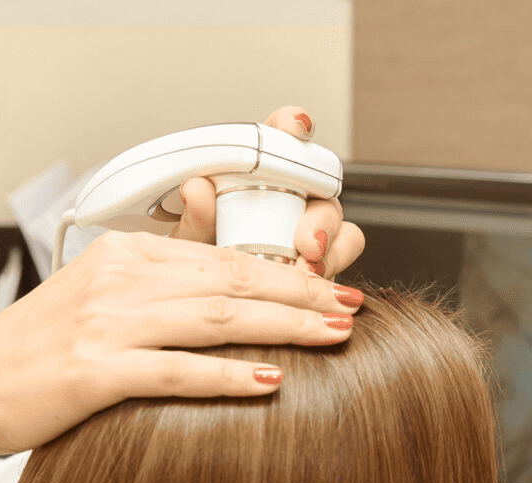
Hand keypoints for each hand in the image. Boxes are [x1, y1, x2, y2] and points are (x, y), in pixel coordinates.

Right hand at [0, 106, 366, 457]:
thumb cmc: (42, 349)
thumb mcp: (103, 294)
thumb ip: (166, 275)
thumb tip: (232, 269)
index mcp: (128, 254)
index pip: (225, 256)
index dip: (289, 270)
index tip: (335, 284)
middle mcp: (120, 278)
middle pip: (232, 281)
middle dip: (303, 294)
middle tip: (352, 307)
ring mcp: (106, 323)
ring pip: (215, 316)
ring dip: (284, 325)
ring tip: (334, 335)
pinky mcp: (92, 371)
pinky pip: (174, 370)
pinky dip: (227, 374)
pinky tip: (271, 380)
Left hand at [167, 106, 364, 279]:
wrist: (207, 307)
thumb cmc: (198, 270)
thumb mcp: (188, 246)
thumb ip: (194, 219)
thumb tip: (197, 188)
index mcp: (256, 177)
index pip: (280, 139)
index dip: (292, 126)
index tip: (294, 127)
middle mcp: (290, 198)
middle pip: (321, 186)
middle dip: (318, 211)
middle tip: (305, 240)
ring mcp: (311, 231)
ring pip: (340, 224)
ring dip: (331, 243)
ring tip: (310, 266)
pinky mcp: (325, 261)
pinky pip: (343, 257)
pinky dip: (334, 268)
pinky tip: (314, 280)